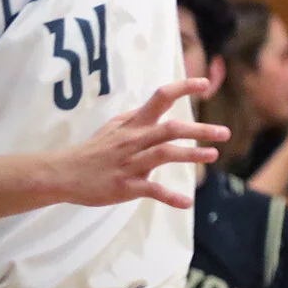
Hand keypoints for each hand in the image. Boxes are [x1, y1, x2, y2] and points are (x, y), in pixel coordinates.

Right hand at [51, 80, 225, 208]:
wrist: (64, 174)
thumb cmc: (93, 150)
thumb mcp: (112, 127)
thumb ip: (135, 117)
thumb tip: (155, 106)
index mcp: (133, 125)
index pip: (160, 98)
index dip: (183, 89)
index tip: (204, 84)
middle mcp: (134, 140)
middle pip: (170, 129)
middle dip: (199, 130)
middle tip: (224, 132)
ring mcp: (130, 163)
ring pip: (164, 155)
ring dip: (191, 155)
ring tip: (213, 155)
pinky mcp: (126, 185)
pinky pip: (152, 190)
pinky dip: (170, 198)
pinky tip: (187, 203)